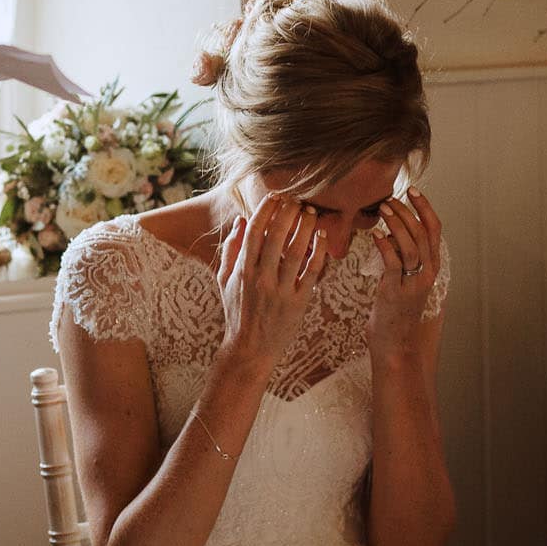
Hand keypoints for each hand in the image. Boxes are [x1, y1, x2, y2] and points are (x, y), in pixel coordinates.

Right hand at [216, 194, 327, 364]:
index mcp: (242, 270)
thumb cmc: (236, 311)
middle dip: (288, 213)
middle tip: (297, 199)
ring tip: (311, 212)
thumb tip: (241, 220)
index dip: (266, 210)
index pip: (255, 232)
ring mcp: (280, 291)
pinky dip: (319, 252)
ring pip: (297, 251)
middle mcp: (261, 278)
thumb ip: (230, 249)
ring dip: (306, 227)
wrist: (249, 349)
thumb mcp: (224, 280)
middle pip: (277, 236)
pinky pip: (312, 272)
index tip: (276, 196)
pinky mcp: (298, 302)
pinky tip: (322, 236)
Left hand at [369, 186, 441, 354]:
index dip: (425, 208)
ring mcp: (413, 284)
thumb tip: (392, 229)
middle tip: (390, 199)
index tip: (413, 190)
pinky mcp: (396, 293)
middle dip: (407, 212)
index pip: (435, 230)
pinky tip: (375, 235)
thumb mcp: (403, 277)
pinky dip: (385, 246)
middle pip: (423, 234)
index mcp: (432, 266)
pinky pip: (393, 264)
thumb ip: (402, 256)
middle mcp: (427, 273)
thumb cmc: (395, 308)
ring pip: (411, 247)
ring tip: (382, 210)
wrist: (395, 342)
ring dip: (397, 225)